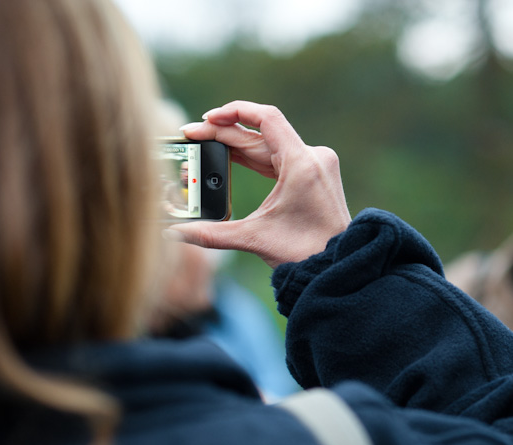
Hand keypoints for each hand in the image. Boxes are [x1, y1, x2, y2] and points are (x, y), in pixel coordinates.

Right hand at [173, 101, 350, 267]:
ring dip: (237, 147)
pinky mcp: (313, 176)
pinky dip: (254, 158)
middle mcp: (312, 158)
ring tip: (204, 146)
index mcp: (302, 163)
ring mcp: (315, 165)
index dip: (233, 111)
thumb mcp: (254, 238)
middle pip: (260, 135)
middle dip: (224, 135)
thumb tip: (175, 234)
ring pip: (268, 147)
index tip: (207, 118)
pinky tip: (230, 157)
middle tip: (192, 137)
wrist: (337, 265)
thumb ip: (212, 234)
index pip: (266, 118)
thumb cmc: (305, 252)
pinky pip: (279, 158)